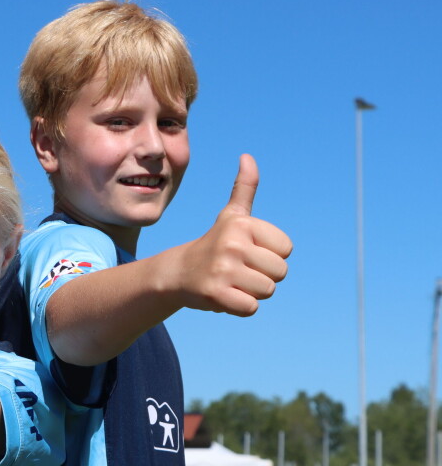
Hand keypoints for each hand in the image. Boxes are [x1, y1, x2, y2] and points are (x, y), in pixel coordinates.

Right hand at [174, 154, 291, 315]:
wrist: (178, 273)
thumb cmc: (213, 244)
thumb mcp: (230, 216)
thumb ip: (244, 188)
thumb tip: (247, 156)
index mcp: (242, 224)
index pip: (286, 249)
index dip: (269, 255)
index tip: (245, 252)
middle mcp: (232, 244)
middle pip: (280, 272)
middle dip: (262, 276)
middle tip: (237, 270)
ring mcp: (222, 270)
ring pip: (267, 291)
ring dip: (251, 292)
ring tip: (230, 281)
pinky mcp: (216, 294)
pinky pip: (251, 308)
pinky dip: (239, 307)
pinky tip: (223, 295)